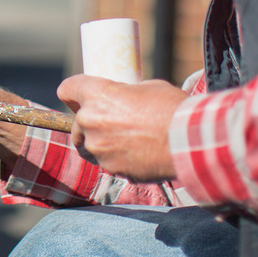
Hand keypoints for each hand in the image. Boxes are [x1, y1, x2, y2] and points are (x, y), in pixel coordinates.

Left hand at [57, 75, 187, 181]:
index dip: (73, 92)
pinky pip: (108, 162)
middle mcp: (91, 122)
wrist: (190, 143)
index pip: (67, 89)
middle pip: (76, 123)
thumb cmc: (172, 109)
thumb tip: (124, 98)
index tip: (78, 97)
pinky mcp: (111, 168)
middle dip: (90, 123)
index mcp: (97, 95)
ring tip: (127, 140)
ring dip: (102, 143)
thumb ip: (126, 93)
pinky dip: (118, 159)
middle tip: (112, 122)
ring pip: (90, 146)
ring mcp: (99, 148)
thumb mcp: (148, 88)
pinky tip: (138, 154)